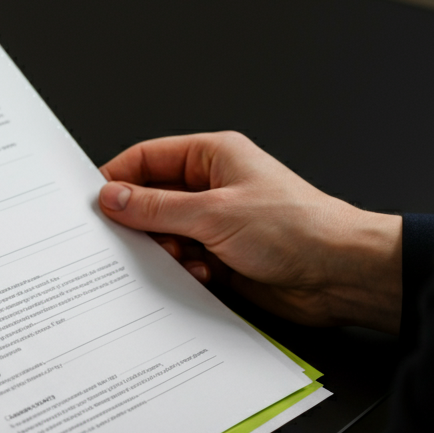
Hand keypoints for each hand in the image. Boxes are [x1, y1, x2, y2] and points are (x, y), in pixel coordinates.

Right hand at [98, 132, 401, 331]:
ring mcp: (217, 223)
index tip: (92, 203)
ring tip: (182, 259)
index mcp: (213, 157)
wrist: (341, 275)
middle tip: (126, 241)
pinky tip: (204, 274)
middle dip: (140, 223)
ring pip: (165, 235)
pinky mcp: (223, 256)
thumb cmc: (297, 228)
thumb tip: (112, 197)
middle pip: (152, 200)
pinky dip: (185, 271)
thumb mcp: (214, 213)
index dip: (117, 178)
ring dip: (166, 252)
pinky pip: (183, 262)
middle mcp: (213, 187)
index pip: (147, 159)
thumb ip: (156, 207)